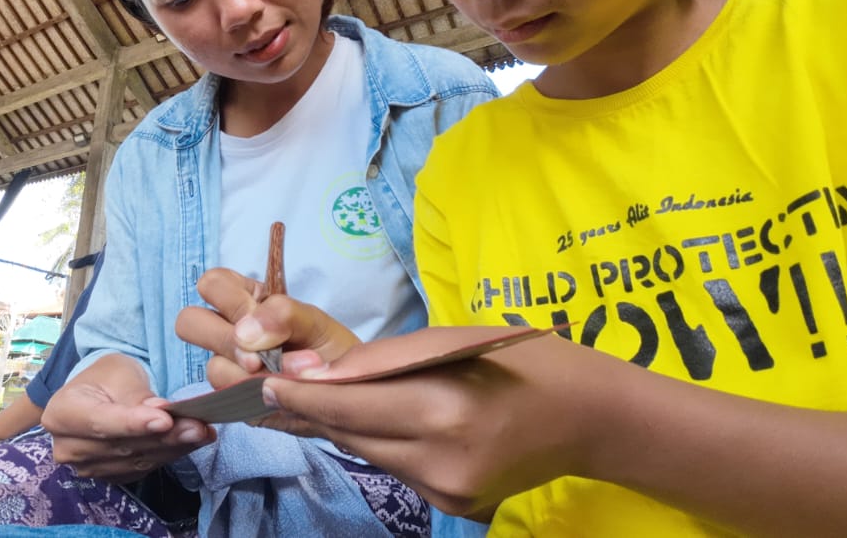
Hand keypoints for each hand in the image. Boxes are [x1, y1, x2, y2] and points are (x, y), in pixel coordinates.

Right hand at [42, 353, 215, 482]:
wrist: (100, 394)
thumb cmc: (107, 378)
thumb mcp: (119, 373)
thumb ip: (136, 396)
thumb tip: (161, 413)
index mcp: (61, 413)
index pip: (100, 422)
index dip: (133, 423)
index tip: (165, 420)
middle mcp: (68, 447)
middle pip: (122, 446)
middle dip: (164, 437)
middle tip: (198, 425)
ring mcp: (88, 468)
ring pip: (137, 461)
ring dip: (174, 448)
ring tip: (202, 431)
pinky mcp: (110, 477)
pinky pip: (145, 469)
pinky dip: (171, 454)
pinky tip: (193, 441)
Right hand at [176, 267, 361, 385]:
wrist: (346, 391)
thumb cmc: (327, 347)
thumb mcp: (314, 321)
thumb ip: (283, 314)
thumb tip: (242, 333)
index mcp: (246, 299)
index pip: (212, 284)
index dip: (228, 301)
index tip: (260, 318)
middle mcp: (229, 329)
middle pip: (189, 322)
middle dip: (225, 341)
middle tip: (261, 358)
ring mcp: (228, 365)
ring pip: (212, 366)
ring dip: (253, 376)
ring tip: (291, 377)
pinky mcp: (233, 398)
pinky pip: (226, 398)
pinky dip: (256, 397)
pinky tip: (280, 395)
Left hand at [260, 327, 620, 516]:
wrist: (588, 417)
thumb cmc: (522, 360)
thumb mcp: (452, 339)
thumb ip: (381, 359)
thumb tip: (311, 372)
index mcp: (443, 411)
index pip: (347, 406)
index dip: (298, 396)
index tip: (258, 382)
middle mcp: (440, 463)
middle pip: (350, 435)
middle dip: (309, 411)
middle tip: (266, 387)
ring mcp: (448, 494)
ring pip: (368, 453)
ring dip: (342, 425)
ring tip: (312, 397)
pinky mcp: (453, 507)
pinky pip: (396, 468)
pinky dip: (379, 441)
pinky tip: (376, 420)